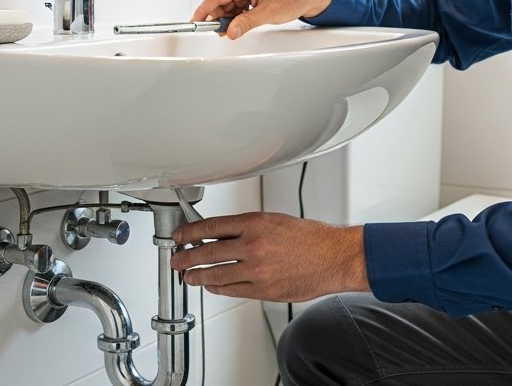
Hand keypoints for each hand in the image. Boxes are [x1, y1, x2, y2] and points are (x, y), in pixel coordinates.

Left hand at [170, 212, 368, 302]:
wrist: (334, 257)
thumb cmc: (311, 239)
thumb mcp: (275, 221)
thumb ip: (247, 228)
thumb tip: (221, 234)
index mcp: (255, 224)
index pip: (211, 227)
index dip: (189, 232)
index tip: (180, 236)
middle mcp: (253, 246)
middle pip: (207, 253)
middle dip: (186, 257)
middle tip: (176, 259)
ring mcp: (257, 271)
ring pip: (215, 275)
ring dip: (197, 276)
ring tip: (188, 276)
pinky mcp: (263, 290)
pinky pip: (231, 290)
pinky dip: (218, 288)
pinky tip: (212, 286)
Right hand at [190, 0, 333, 39]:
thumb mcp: (268, 13)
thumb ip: (246, 23)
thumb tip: (230, 31)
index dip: (203, 10)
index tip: (196, 23)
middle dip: (218, 16)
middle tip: (221, 31)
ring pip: (227, 3)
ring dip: (229, 17)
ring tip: (236, 28)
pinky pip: (236, 3)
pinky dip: (236, 14)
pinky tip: (241, 22)